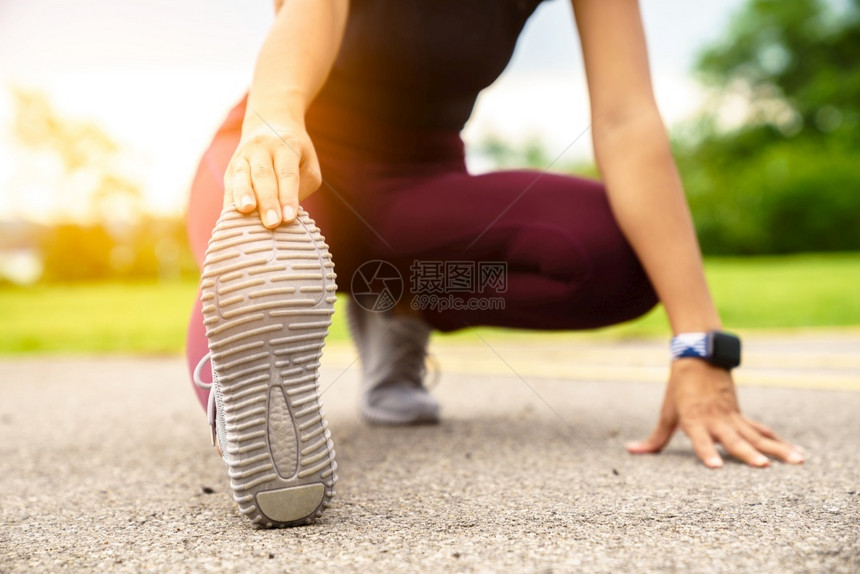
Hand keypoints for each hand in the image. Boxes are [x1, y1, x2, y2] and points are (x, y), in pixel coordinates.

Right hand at [223, 121, 321, 227]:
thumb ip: (303, 186)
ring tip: (246, 211)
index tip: (289, 218)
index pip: (287, 174)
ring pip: (241, 176)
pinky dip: (230, 202)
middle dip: (267, 201)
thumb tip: (286, 213)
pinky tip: (230, 218)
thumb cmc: (295, 153)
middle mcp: (261, 148)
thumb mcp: (309, 163)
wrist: (269, 122)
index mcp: (286, 146)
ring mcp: (242, 156)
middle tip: (272, 223)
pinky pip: (229, 186)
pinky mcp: (230, 168)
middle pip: (263, 175)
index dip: (288, 196)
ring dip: (243, 195)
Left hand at [626, 358, 804, 467]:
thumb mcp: (667, 413)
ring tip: (798, 461)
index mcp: (694, 419)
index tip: (716, 467)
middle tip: (763, 467)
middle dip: (749, 454)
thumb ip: (655, 438)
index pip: (700, 439)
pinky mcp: (741, 414)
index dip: (707, 452)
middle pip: (734, 439)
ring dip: (777, 448)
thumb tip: (632, 451)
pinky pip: (762, 430)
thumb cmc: (679, 389)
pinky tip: (795, 453)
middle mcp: (715, 420)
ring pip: (757, 435)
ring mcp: (732, 417)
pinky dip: (778, 441)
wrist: (699, 357)